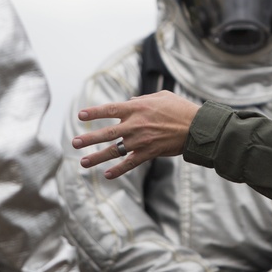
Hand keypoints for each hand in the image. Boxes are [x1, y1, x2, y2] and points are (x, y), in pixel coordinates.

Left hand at [71, 90, 199, 178]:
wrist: (197, 128)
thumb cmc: (181, 109)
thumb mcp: (161, 96)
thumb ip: (142, 99)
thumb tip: (128, 101)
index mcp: (137, 108)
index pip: (110, 110)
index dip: (94, 113)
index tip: (80, 116)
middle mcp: (135, 124)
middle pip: (107, 133)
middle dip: (89, 138)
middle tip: (74, 143)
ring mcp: (141, 140)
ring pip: (114, 150)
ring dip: (97, 157)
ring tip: (83, 162)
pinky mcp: (149, 153)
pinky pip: (130, 163)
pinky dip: (118, 170)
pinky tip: (107, 174)